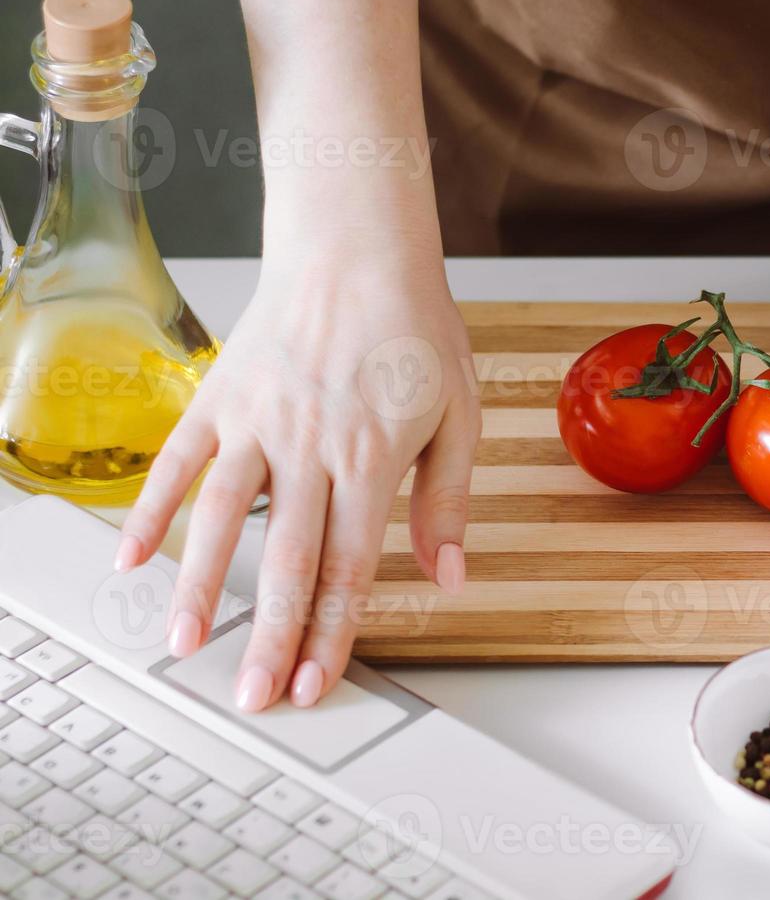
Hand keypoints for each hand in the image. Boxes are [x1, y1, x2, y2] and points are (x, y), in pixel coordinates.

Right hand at [114, 234, 478, 710]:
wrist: (357, 250)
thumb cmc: (414, 329)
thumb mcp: (460, 413)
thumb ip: (448, 499)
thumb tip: (450, 575)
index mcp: (372, 458)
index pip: (350, 565)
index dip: (333, 632)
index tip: (316, 682)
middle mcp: (310, 447)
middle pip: (285, 559)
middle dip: (269, 635)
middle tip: (253, 694)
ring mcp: (258, 422)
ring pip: (221, 518)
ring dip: (201, 586)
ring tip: (185, 643)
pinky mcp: (219, 398)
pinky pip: (177, 462)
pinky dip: (151, 510)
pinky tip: (135, 558)